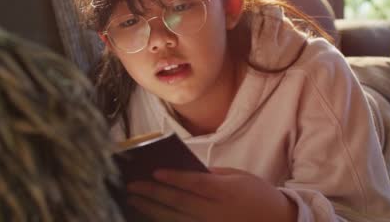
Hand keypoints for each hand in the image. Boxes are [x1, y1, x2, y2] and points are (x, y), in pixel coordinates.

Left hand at [126, 167, 296, 221]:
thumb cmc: (258, 195)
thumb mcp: (239, 177)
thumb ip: (212, 175)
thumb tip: (185, 172)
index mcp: (225, 192)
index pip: (194, 184)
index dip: (173, 177)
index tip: (153, 171)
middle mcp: (216, 212)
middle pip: (178, 202)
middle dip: (153, 193)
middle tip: (132, 185)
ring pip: (175, 219)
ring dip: (152, 210)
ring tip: (134, 200)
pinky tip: (152, 216)